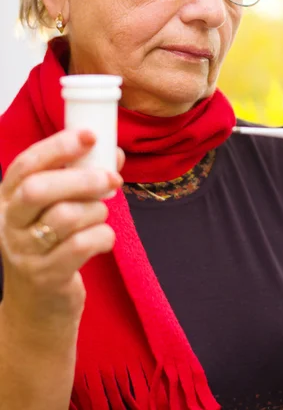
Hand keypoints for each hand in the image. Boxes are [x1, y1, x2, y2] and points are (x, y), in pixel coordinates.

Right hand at [0, 130, 123, 331]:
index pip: (26, 165)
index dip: (58, 146)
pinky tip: (102, 239)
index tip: (91, 135)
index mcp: (9, 198)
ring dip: (96, 211)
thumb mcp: (55, 209)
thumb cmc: (52, 245)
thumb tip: (115, 154)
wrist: (39, 306)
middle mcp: (9, 223)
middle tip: (112, 177)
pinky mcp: (46, 276)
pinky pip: (82, 245)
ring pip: (66, 217)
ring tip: (100, 216)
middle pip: (40, 189)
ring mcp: (24, 252)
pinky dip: (103, 236)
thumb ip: (81, 179)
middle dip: (82, 179)